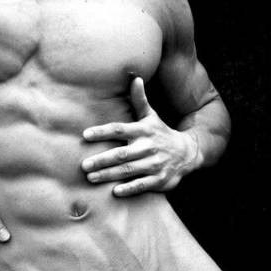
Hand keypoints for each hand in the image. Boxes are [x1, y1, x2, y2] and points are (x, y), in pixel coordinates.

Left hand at [81, 77, 197, 196]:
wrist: (187, 153)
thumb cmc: (160, 133)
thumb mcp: (151, 117)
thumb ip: (140, 100)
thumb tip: (135, 77)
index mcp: (143, 130)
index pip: (119, 129)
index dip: (102, 132)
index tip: (85, 135)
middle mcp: (148, 147)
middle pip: (121, 153)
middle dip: (102, 159)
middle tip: (83, 165)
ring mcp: (154, 164)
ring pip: (129, 170)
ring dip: (109, 175)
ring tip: (91, 177)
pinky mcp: (159, 179)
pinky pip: (142, 185)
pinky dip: (129, 188)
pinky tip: (115, 192)